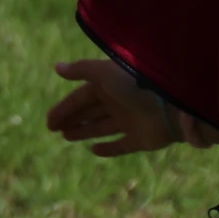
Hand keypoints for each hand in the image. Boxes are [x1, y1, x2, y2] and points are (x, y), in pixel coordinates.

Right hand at [45, 59, 192, 155]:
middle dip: (71, 119)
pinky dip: (108, 149)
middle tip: (53, 129)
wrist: (169, 106)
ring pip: (101, 127)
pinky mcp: (140, 140)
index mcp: (108, 86)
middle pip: (89, 112)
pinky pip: (121, 145)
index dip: (64, 108)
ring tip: (66, 137)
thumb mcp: (102, 72)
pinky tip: (93, 150)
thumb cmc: (133, 85)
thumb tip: (56, 67)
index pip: (80, 98)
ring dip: (84, 131)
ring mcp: (129, 122)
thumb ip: (80, 70)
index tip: (49, 121)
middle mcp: (117, 103)